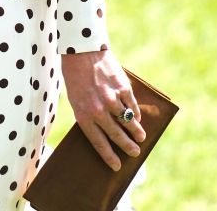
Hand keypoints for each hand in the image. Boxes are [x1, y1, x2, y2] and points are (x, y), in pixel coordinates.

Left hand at [61, 49, 145, 170]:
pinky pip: (132, 106)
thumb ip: (88, 113)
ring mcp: (112, 99)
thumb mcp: (75, 97)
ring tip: (141, 137)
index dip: (109, 156)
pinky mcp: (122, 88)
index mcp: (83, 114)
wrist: (81, 50)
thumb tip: (103, 130)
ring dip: (136, 132)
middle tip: (135, 153)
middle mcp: (98, 110)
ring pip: (128, 122)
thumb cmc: (75, 75)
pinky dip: (136, 113)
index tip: (117, 166)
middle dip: (127, 146)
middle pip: (117, 135)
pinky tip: (138, 118)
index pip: (98, 142)